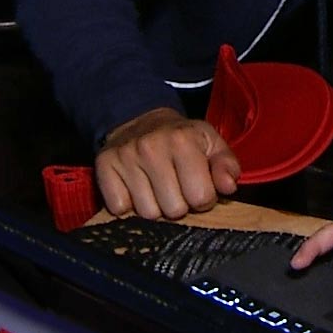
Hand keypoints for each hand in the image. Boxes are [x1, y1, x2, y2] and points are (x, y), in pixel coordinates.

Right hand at [95, 108, 238, 219]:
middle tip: (176, 186)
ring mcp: (125, 157)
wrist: (139, 119)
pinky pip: (119, 209)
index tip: (197, 185)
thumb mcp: (211, 143)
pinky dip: (128, 205)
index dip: (203, 197)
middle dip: (179, 204)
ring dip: (155, 207)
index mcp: (183, 140)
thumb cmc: (181, 137)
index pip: (201, 197)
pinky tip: (135, 188)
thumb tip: (228, 186)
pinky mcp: (104, 166)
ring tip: (156, 187)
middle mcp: (151, 147)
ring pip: (147, 214)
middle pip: (174, 210)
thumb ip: (226, 166)